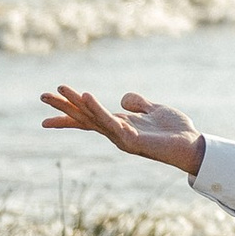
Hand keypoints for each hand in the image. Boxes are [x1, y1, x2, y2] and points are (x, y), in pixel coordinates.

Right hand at [39, 86, 205, 176]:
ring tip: (60, 90)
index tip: (46, 112)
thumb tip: (124, 99)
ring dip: (76, 104)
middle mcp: (116, 132)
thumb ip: (139, 104)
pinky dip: (97, 109)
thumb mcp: (154, 110)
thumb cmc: (175, 131)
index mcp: (119, 124)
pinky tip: (86, 96)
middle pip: (84, 117)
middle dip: (64, 107)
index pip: (88, 118)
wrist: (192, 145)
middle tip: (42, 95)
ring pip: (92, 118)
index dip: (68, 114)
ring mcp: (121, 137)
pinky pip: (110, 122)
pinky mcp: (131, 139)